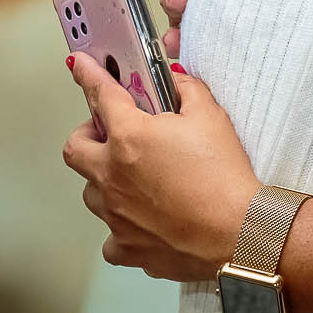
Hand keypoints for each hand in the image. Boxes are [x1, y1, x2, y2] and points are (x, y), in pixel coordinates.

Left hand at [61, 57, 257, 281]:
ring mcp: (114, 214)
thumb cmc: (224, 177)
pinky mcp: (125, 246)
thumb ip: (188, 90)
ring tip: (136, 180)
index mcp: (129, 137)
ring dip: (106, 181)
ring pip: (91, 192)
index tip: (78, 66)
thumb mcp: (212, 118)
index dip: (88, 75)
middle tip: (112, 135)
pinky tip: (145, 220)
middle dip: (88, 136)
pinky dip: (123, 227)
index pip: (100, 95)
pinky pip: (111, 236)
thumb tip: (177, 81)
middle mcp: (111, 174)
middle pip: (74, 148)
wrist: (238, 233)